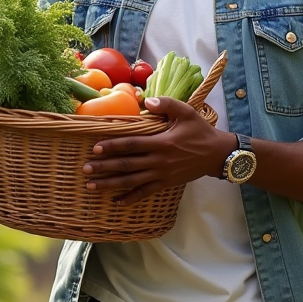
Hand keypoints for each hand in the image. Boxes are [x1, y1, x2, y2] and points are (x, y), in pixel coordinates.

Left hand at [83, 96, 236, 205]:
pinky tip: (116, 201)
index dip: (112, 146)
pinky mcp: (166, 183)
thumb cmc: (200, 131)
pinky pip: (145, 193)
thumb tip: (146, 100)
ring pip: (131, 181)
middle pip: (126, 165)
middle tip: (85, 169)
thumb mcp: (186, 111)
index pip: (131, 145)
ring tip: (92, 186)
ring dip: (110, 184)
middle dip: (104, 167)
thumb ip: (166, 104)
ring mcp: (161, 175)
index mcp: (161, 142)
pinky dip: (130, 198)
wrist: (217, 155)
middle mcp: (158, 161)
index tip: (95, 148)